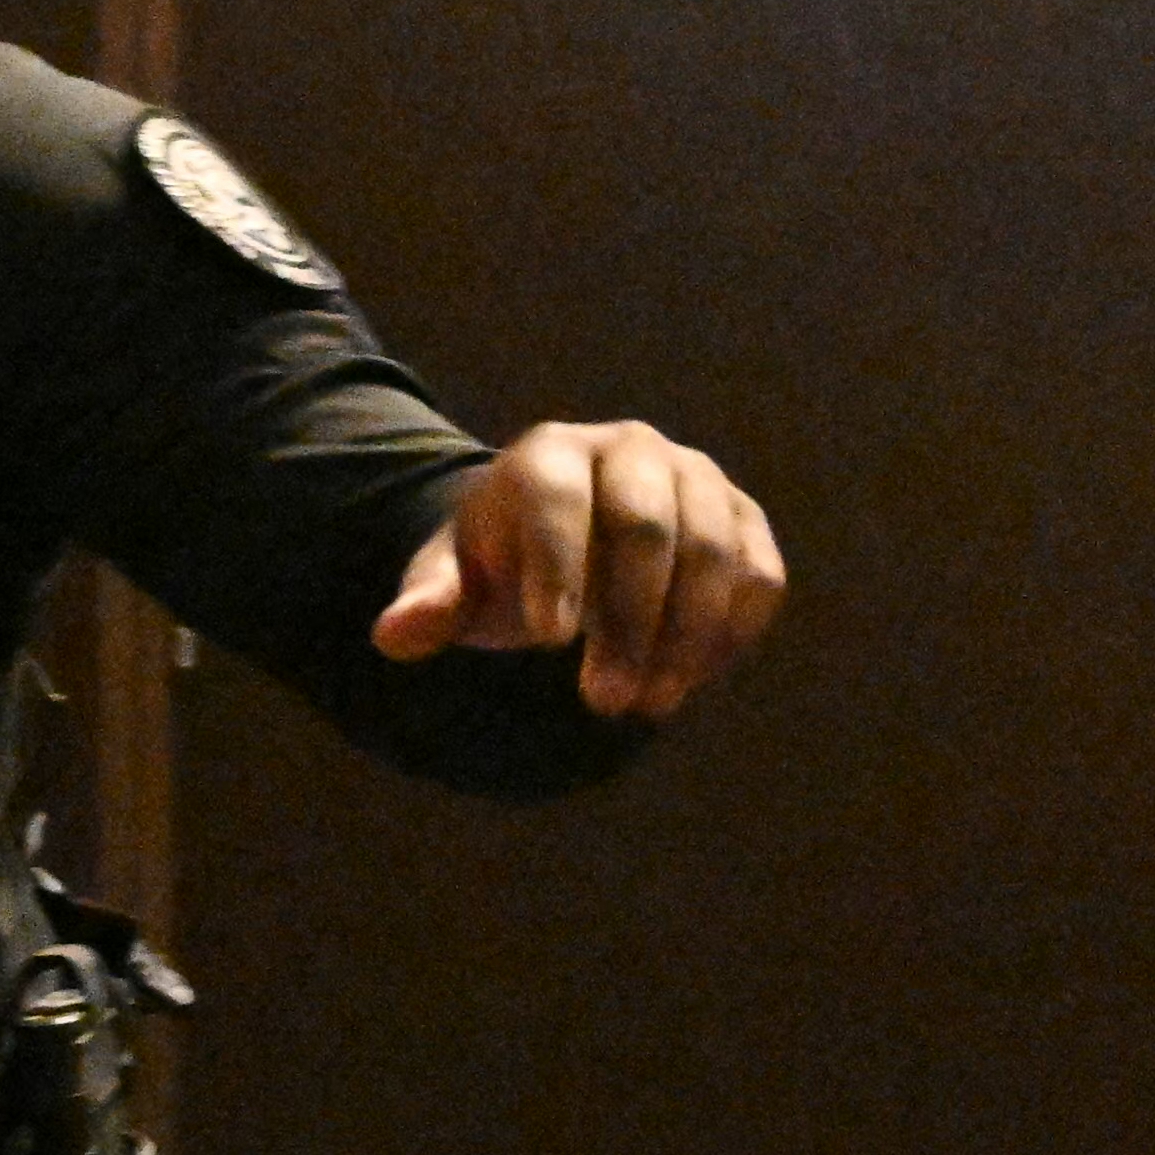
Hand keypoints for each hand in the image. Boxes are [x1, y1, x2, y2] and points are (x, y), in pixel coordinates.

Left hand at [377, 419, 782, 721]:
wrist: (568, 535)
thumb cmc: (503, 562)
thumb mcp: (456, 579)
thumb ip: (432, 603)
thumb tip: (395, 636)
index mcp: (551, 454)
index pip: (559, 501)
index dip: (558, 569)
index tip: (548, 645)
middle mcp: (632, 449)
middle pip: (646, 526)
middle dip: (627, 619)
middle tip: (603, 702)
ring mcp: (698, 478)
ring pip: (712, 549)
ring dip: (685, 636)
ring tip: (650, 705)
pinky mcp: (743, 518)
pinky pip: (758, 572)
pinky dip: (734, 629)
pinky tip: (695, 679)